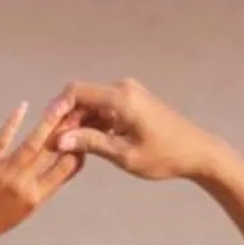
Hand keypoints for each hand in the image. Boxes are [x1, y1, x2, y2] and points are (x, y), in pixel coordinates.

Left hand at [0, 100, 80, 244]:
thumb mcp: (25, 210)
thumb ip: (42, 189)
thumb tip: (61, 168)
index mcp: (36, 198)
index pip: (66, 170)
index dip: (77, 149)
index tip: (84, 132)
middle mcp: (23, 186)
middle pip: (50, 153)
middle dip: (65, 131)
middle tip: (77, 111)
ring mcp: (3, 176)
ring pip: (30, 145)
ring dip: (46, 124)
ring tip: (58, 107)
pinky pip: (1, 142)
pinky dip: (13, 123)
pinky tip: (22, 108)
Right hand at [56, 78, 214, 185]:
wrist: (197, 152)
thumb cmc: (164, 156)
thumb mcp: (124, 155)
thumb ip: (91, 143)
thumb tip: (59, 141)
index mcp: (121, 97)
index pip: (76, 92)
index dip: (56, 109)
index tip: (46, 129)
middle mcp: (123, 88)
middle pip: (82, 97)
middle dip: (66, 119)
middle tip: (53, 144)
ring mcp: (129, 93)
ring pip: (92, 104)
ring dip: (79, 123)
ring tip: (67, 147)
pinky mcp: (133, 102)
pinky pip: (104, 108)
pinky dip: (93, 123)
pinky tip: (87, 143)